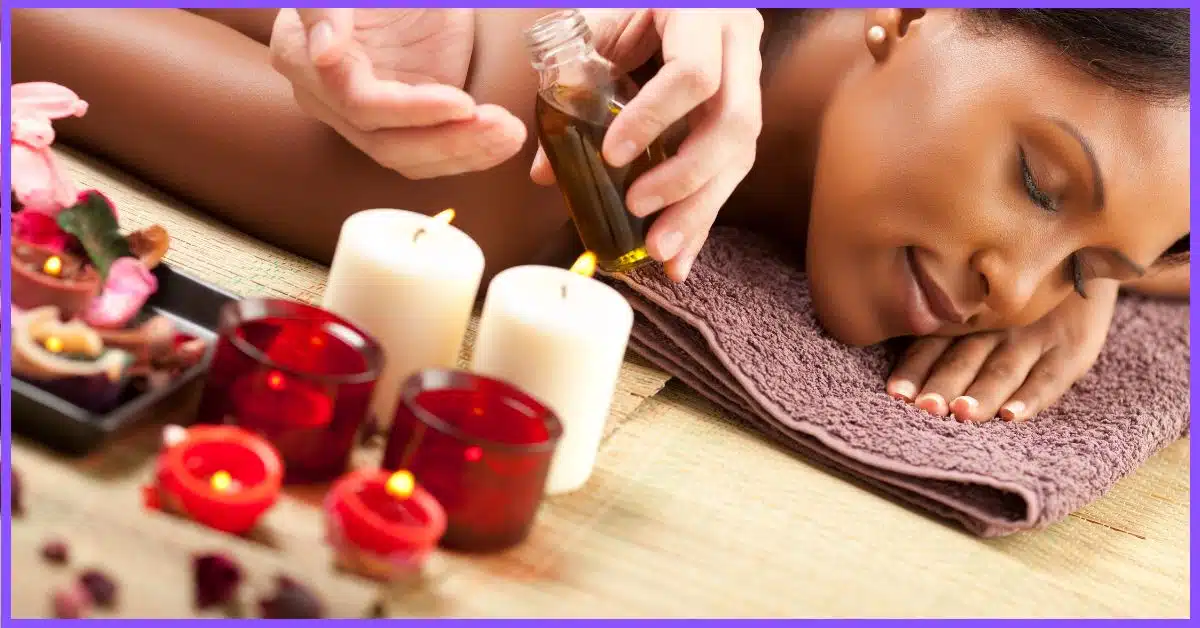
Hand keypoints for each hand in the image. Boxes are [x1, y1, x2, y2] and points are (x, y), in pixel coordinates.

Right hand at [270, 9, 525, 178]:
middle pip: (387, 143)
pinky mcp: (403, 123)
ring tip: (511, 134)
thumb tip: (324, 53)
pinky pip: (431, 154)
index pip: (360, 104)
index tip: (464, 103)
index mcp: (304, 59)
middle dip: (450, 140)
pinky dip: (470, 153)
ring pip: (411, 158)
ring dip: (466, 153)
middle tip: (501, 126)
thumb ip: (326, 8)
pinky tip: (502, 141)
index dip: (414, 111)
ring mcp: (367, 117)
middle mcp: (328, 100)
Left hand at [530, 9, 764, 281]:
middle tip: (636, 209)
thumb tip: (546, 171)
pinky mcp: (743, 118)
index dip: (655, 118)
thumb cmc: (632, 5)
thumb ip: (570, 79)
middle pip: (733, 124)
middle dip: (684, 177)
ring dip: (698, 211)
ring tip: (659, 252)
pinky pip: (731, 173)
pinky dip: (702, 219)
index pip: (694, 73)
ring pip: (740, 157)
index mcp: (704, 14)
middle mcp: (739, 49)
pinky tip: (680, 259)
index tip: (611, 154)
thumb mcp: (601, 23)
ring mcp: (750, 84)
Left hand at [886, 282, 1118, 422]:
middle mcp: (996, 327)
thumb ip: (942, 319)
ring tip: (963, 414)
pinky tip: (1012, 416)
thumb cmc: (1016, 285)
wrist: (1083, 254)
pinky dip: (1031, 398)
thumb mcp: (977, 293)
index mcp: (966, 316)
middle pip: (964, 359)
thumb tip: (894, 363)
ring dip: (983, 394)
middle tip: (925, 407)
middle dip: (943, 385)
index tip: (896, 394)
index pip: (932, 345)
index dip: (914, 369)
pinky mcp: (1071, 348)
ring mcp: (1035, 337)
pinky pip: (1050, 377)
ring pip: (1003, 370)